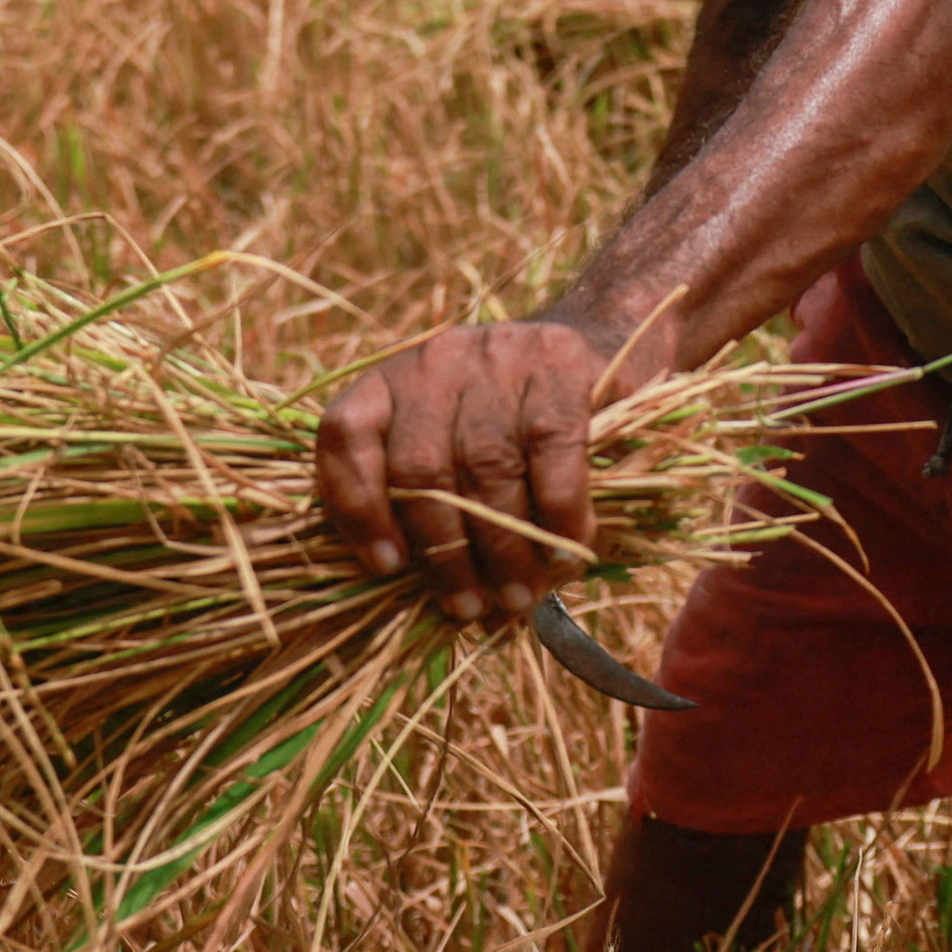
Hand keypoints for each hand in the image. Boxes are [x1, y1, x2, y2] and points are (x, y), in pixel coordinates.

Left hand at [314, 317, 611, 621]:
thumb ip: (443, 513)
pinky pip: (550, 452)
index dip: (357, 506)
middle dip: (446, 551)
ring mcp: (496, 356)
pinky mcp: (558, 363)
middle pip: (420, 467)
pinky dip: (558, 513)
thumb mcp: (465, 452)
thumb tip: (464, 611)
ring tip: (520, 596)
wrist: (606, 340)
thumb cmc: (522, 426)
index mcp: (390, 383)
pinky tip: (565, 554)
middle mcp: (434, 362)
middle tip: (471, 606)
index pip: (345, 435)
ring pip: (484, 466)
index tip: (387, 567)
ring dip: (504, 545)